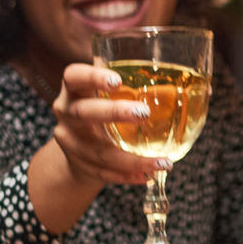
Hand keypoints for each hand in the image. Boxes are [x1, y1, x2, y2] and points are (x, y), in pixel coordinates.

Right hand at [24, 63, 161, 233]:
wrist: (76, 148)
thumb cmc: (99, 109)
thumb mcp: (104, 92)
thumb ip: (126, 80)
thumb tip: (176, 67)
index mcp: (73, 89)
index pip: (74, 76)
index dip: (93, 77)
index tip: (117, 80)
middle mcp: (66, 113)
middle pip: (84, 113)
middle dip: (114, 113)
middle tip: (145, 112)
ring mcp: (69, 141)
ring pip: (98, 152)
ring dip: (132, 159)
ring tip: (163, 163)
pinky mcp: (79, 164)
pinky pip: (103, 173)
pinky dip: (127, 176)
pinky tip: (148, 175)